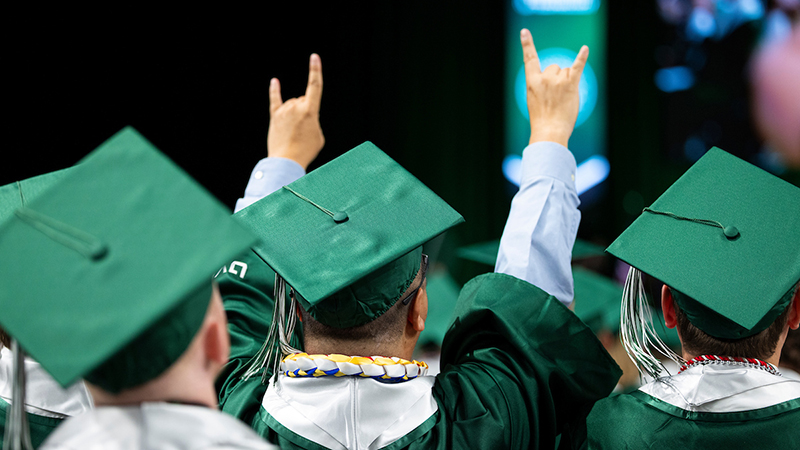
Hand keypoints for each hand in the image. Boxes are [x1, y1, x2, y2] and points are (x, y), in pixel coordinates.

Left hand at [267, 53, 324, 169]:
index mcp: (310, 110)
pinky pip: (274, 100)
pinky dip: (274, 91)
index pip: (314, 85)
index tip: (314, 57)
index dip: (315, 70)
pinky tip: (274, 82)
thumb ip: (312, 120)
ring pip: (293, 105)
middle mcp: (295, 106)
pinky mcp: (275, 117)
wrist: (286, 160)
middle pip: (303, 100)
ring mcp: (283, 111)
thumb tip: (301, 116)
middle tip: (304, 131)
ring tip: (294, 133)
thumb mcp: (318, 135)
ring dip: (295, 115)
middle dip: (306, 112)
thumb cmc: (305, 150)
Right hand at [520, 28, 587, 146]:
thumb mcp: (535, 100)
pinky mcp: (570, 84)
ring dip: (568, 83)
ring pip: (567, 72)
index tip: (524, 32)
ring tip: (563, 100)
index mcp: (532, 82)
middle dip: (558, 80)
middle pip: (555, 68)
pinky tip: (585, 49)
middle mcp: (544, 77)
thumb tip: (560, 74)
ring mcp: (557, 80)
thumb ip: (542, 86)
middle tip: (556, 99)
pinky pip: (577, 67)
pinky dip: (582, 57)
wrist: (549, 131)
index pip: (529, 59)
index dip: (527, 45)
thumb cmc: (543, 119)